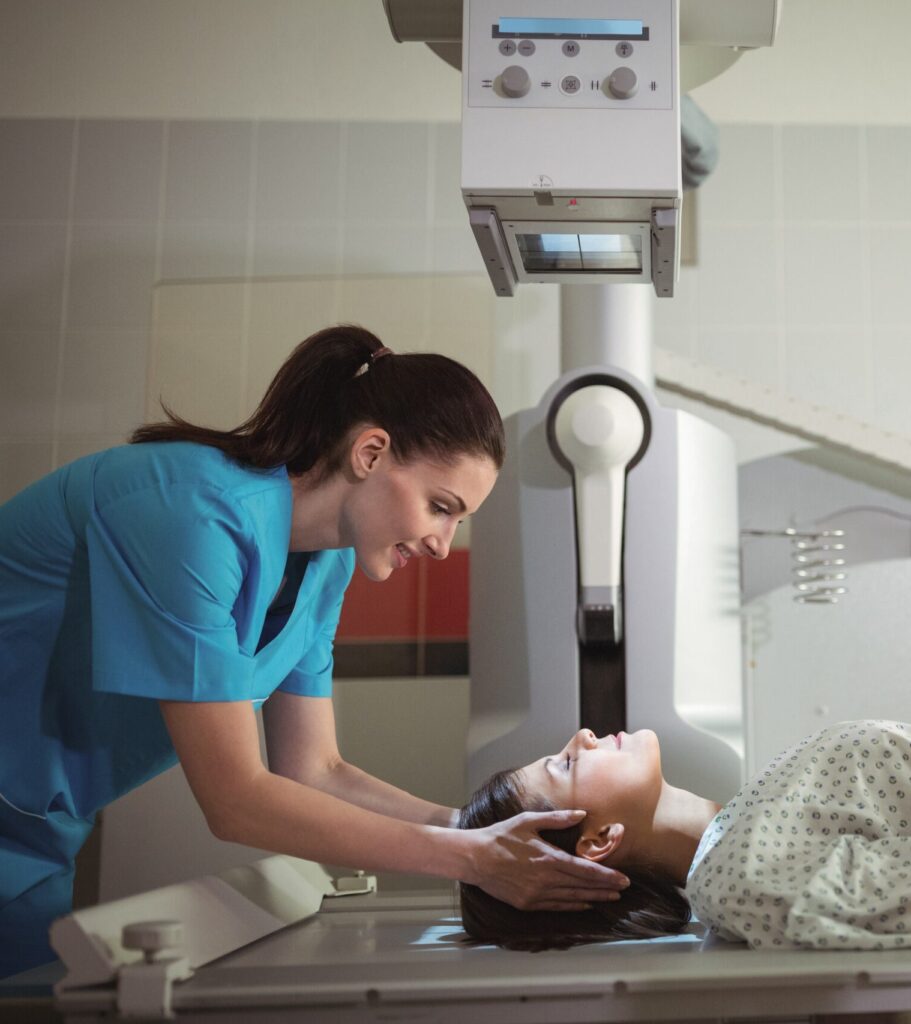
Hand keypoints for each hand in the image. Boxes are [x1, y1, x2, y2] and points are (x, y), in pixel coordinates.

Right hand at [463, 809, 629, 911]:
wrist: (475, 858)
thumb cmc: (501, 835)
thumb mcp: (529, 821)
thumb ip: (557, 818)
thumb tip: (581, 813)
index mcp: (548, 858)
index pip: (585, 870)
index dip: (606, 876)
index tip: (623, 879)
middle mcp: (546, 879)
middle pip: (582, 886)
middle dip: (605, 888)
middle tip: (623, 889)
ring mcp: (536, 894)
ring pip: (572, 899)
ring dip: (593, 898)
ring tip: (610, 898)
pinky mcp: (527, 903)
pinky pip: (556, 907)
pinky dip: (573, 907)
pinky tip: (585, 905)